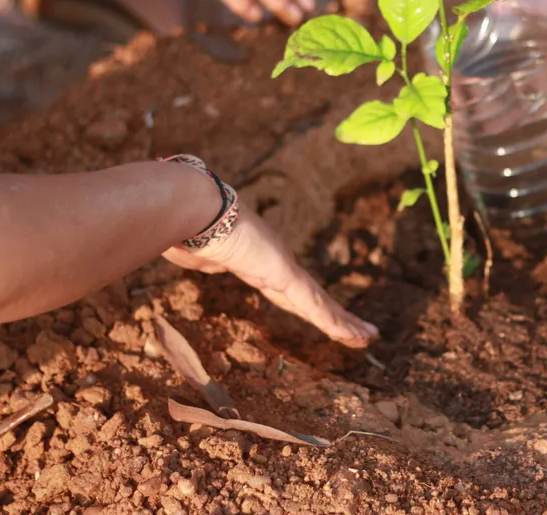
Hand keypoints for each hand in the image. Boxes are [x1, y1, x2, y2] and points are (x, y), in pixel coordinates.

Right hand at [162, 204, 377, 348]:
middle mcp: (275, 265)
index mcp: (256, 263)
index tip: (320, 316)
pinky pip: (313, 305)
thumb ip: (198, 254)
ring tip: (368, 338)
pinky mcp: (285, 274)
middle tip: (360, 332)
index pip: (287, 292)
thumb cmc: (186, 224)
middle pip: (311, 299)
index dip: (306, 307)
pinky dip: (333, 323)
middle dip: (335, 317)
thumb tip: (179, 248)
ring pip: (320, 304)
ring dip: (344, 323)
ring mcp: (283, 268)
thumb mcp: (193, 248)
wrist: (192, 207)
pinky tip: (352, 336)